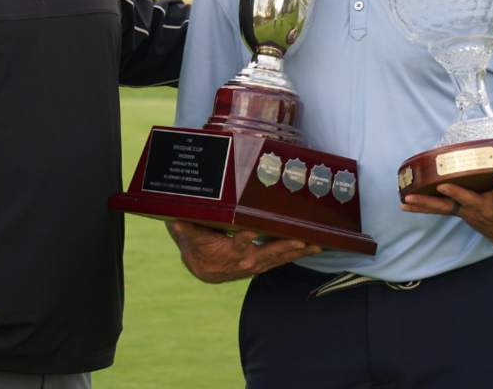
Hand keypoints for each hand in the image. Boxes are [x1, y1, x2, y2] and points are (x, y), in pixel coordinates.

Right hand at [168, 221, 321, 283]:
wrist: (204, 270)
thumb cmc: (201, 247)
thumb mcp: (195, 237)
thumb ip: (189, 229)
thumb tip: (176, 222)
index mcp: (230, 251)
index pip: (240, 243)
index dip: (247, 237)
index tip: (254, 231)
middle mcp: (247, 260)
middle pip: (268, 252)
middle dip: (286, 245)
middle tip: (301, 239)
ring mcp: (257, 264)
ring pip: (280, 258)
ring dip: (298, 252)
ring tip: (316, 246)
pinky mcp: (263, 265)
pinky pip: (282, 260)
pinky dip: (297, 255)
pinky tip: (312, 249)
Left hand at [401, 175, 492, 246]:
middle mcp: (482, 206)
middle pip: (469, 200)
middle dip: (457, 194)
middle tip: (444, 187)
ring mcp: (467, 210)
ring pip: (445, 207)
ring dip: (427, 203)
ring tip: (409, 200)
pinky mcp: (456, 211)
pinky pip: (436, 210)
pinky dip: (421, 207)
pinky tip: (404, 204)